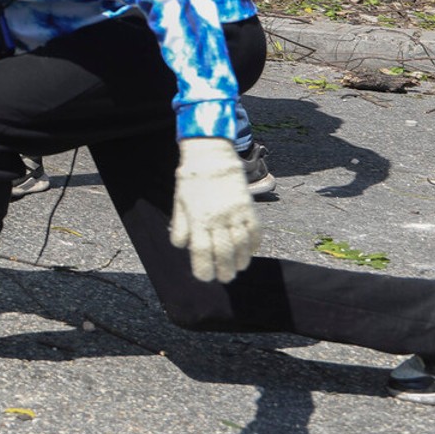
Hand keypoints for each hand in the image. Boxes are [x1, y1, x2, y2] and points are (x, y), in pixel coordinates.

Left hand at [169, 137, 260, 281]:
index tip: (205, 277)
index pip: (201, 251)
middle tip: (225, 278)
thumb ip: (181, 226)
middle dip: (225, 270)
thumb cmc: (191, 180)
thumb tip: (183, 246)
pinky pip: (255, 231)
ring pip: (242, 245)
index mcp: (198, 218)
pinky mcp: (248, 207)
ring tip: (237, 268)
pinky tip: (250, 251)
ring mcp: (235, 213)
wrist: (211, 155)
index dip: (203, 268)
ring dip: (241, 260)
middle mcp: (218, 218)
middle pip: (224, 252)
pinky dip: (254, 244)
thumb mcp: (179, 202)